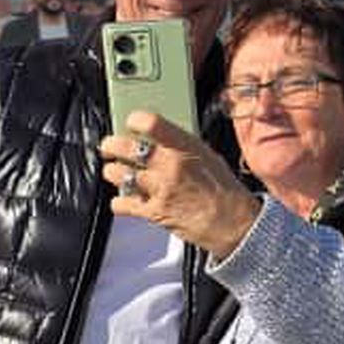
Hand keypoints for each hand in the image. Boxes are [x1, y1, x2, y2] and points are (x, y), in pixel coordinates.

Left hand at [100, 109, 257, 259]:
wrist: (233, 224)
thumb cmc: (224, 190)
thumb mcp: (208, 156)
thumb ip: (181, 145)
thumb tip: (158, 136)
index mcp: (186, 147)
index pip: (150, 123)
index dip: (134, 119)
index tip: (130, 122)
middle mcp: (170, 166)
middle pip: (124, 148)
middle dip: (111, 146)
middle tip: (110, 147)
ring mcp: (159, 190)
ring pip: (118, 174)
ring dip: (113, 172)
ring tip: (116, 171)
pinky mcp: (153, 212)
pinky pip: (122, 203)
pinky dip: (120, 200)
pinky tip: (126, 197)